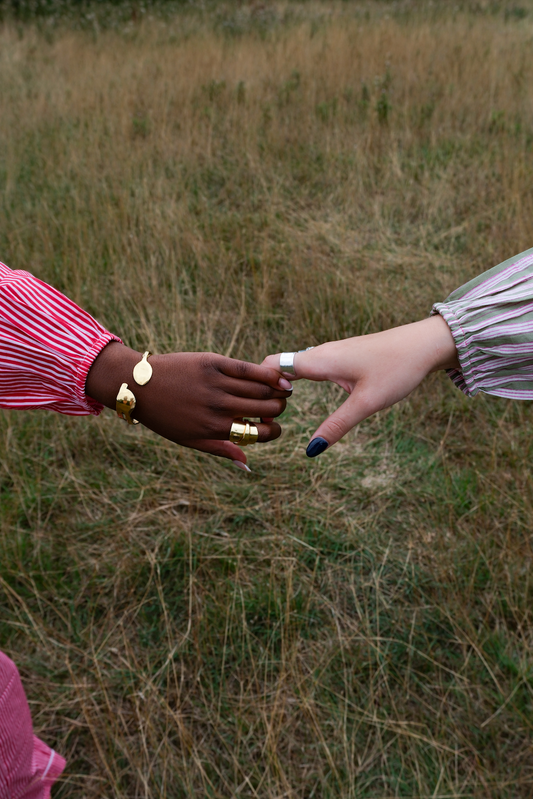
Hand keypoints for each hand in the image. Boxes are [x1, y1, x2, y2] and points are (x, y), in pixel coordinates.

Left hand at [86, 343, 292, 466]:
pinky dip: (268, 374)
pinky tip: (279, 377)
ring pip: (261, 389)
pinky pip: (248, 369)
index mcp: (215, 429)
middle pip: (266, 409)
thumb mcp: (189, 439)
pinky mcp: (214, 363)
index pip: (259, 434)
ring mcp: (217, 384)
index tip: (274, 426)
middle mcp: (219, 407)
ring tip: (284, 390)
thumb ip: (221, 449)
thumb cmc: (164, 416)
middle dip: (279, 409)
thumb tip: (247, 465)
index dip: (274, 431)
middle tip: (279, 406)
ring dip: (279, 391)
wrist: (139, 384)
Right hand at [262, 315, 458, 455]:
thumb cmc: (397, 369)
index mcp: (321, 360)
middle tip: (265, 415)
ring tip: (278, 407)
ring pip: (294, 365)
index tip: (263, 410)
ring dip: (282, 383)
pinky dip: (297, 379)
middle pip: (280, 364)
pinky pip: (309, 365)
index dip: (260, 385)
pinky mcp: (343, 355)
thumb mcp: (366, 403)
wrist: (424, 344)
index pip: (273, 365)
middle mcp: (321, 352)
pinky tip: (299, 393)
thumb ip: (336, 426)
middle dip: (267, 388)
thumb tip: (311, 451)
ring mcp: (332, 352)